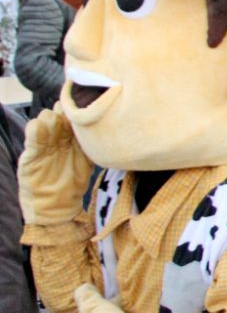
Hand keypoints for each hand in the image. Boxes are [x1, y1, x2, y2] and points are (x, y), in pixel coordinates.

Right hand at [18, 104, 92, 224]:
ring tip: (53, 118)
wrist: (56, 205)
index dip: (78, 112)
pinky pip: (31, 140)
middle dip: (63, 112)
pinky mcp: (30, 156)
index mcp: (71, 138)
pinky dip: (35, 132)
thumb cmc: (74, 182)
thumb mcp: (86, 162)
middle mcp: (56, 138)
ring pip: (44, 124)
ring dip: (49, 119)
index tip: (85, 107)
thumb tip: (111, 132)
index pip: (73, 119)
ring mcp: (42, 146)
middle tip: (69, 110)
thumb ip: (91, 147)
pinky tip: (38, 126)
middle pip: (59, 117)